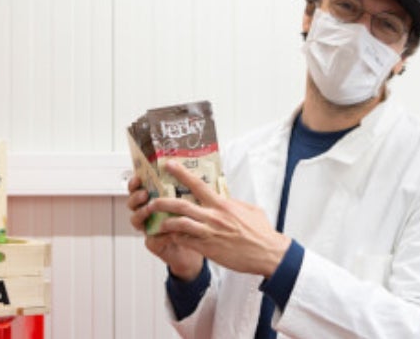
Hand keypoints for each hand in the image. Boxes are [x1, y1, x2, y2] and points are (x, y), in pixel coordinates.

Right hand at [127, 175, 203, 280]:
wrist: (199, 245)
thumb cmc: (193, 221)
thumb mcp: (190, 200)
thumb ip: (185, 187)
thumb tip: (187, 168)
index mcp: (154, 199)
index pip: (138, 188)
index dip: (135, 182)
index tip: (138, 176)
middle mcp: (147, 213)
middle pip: (132, 202)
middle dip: (135, 197)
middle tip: (144, 194)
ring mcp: (148, 228)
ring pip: (135, 220)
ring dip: (141, 213)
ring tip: (150, 210)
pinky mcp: (154, 244)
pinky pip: (151, 239)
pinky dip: (159, 235)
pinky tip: (169, 232)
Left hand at [147, 161, 290, 277]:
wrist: (268, 254)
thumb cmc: (261, 232)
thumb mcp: (249, 209)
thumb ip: (233, 202)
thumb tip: (224, 197)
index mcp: (222, 204)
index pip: (197, 184)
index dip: (180, 173)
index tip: (169, 165)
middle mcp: (213, 216)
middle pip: (180, 205)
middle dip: (162, 201)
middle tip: (151, 200)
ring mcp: (209, 233)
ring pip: (179, 223)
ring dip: (165, 222)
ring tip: (157, 222)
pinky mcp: (208, 248)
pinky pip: (184, 241)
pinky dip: (174, 238)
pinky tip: (170, 237)